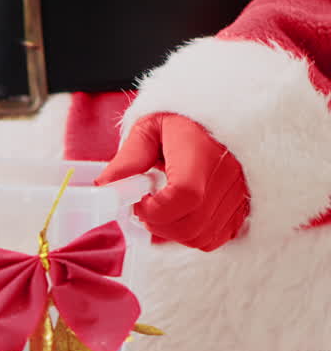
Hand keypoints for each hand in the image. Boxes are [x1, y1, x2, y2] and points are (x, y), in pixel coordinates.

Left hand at [97, 113, 249, 251]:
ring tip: (162, 209)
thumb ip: (128, 160)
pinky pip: (216, 238)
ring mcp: (241, 193)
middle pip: (191, 224)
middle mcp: (230, 175)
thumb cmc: (183, 121)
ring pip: (201, 237)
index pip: (184, 194)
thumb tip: (104, 188)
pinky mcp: (245, 206)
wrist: (225, 112)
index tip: (139, 200)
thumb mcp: (150, 129)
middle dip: (157, 224)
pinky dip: (192, 235)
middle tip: (144, 207)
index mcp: (204, 151)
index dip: (155, 208)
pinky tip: (180, 216)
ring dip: (172, 232)